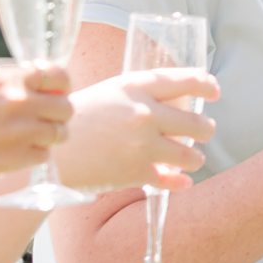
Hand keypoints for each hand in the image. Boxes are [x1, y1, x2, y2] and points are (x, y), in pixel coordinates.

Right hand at [0, 65, 71, 185]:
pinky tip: (14, 153)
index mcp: (5, 78)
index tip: (53, 93)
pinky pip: (43, 155)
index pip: (58, 76)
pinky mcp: (15, 157)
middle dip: (56, 115)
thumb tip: (37, 89)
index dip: (60, 86)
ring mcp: (20, 130)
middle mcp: (18, 100)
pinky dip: (33, 156)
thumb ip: (6, 86)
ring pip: (60, 133)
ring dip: (48, 137)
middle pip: (66, 107)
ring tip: (26, 139)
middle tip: (41, 121)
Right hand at [55, 69, 219, 191]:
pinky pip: (173, 180)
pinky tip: (180, 180)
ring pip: (192, 156)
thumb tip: (180, 100)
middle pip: (199, 125)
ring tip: (189, 158)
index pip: (186, 81)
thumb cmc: (77, 118)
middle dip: (205, 130)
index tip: (214, 92)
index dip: (206, 86)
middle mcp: (145, 114)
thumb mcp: (109, 93)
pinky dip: (179, 182)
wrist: (47, 151)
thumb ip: (142, 95)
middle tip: (203, 132)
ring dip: (194, 158)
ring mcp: (143, 145)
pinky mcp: (136, 172)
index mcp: (136, 88)